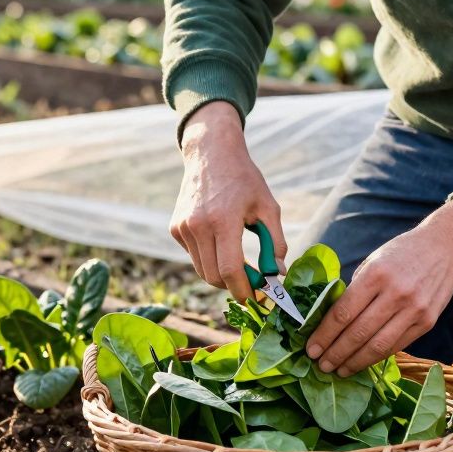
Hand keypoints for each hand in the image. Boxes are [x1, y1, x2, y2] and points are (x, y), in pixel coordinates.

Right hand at [170, 102, 286, 300]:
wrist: (211, 153)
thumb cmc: (244, 179)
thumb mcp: (268, 206)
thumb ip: (275, 242)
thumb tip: (277, 274)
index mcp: (223, 220)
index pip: (229, 270)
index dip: (244, 290)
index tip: (257, 299)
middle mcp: (198, 225)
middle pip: (213, 277)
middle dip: (234, 287)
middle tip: (253, 285)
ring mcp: (183, 228)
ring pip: (202, 270)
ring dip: (222, 276)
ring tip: (242, 268)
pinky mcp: (175, 228)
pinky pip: (194, 256)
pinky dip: (209, 260)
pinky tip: (222, 244)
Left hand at [307, 199, 452, 376]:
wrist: (445, 248)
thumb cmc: (401, 253)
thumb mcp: (373, 261)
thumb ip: (356, 290)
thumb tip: (332, 322)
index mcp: (376, 274)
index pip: (343, 313)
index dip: (324, 335)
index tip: (311, 348)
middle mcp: (396, 293)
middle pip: (358, 333)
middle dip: (335, 353)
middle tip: (320, 365)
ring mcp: (414, 310)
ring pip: (378, 346)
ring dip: (354, 362)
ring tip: (339, 371)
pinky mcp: (427, 323)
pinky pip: (396, 346)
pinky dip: (376, 357)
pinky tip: (362, 362)